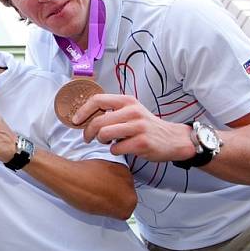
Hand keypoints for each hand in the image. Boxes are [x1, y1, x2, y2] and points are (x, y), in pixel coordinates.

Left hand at [74, 94, 195, 161]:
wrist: (173, 139)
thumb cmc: (147, 126)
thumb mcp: (132, 111)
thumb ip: (112, 111)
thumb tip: (85, 117)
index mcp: (127, 101)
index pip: (98, 100)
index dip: (83, 111)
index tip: (75, 120)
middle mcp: (132, 112)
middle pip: (98, 122)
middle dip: (88, 132)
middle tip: (89, 138)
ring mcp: (138, 127)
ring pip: (104, 135)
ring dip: (101, 141)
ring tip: (108, 142)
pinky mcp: (141, 143)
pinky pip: (115, 149)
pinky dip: (115, 151)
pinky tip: (122, 148)